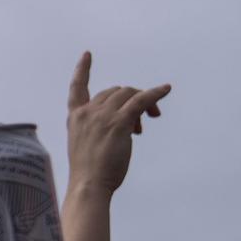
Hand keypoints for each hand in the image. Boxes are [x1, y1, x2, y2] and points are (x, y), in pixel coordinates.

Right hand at [65, 52, 169, 198]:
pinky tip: (165, 90)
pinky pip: (141, 100)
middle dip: (130, 99)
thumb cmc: (89, 173)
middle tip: (142, 122)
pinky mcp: (119, 122)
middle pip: (114, 91)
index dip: (82, 70)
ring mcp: (102, 116)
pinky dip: (155, 93)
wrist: (88, 185)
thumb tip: (129, 122)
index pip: (76, 88)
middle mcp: (87, 112)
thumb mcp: (86, 144)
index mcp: (75, 117)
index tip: (87, 55)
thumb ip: (98, 129)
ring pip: (128, 94)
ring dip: (143, 103)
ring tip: (149, 121)